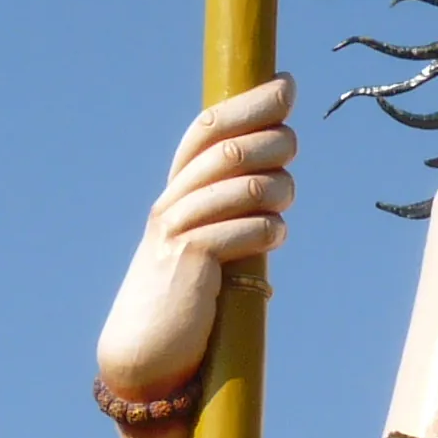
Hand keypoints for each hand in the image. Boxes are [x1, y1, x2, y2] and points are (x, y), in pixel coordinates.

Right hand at [96, 75, 295, 399]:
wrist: (147, 353)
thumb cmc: (187, 297)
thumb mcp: (208, 242)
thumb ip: (231, 208)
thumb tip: (278, 174)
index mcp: (177, 191)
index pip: (208, 129)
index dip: (248, 102)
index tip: (286, 84)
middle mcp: (172, 202)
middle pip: (229, 147)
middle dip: (272, 140)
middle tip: (291, 152)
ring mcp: (177, 230)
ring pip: (242, 183)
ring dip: (278, 187)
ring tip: (283, 206)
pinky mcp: (190, 262)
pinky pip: (241, 228)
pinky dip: (268, 227)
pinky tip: (275, 235)